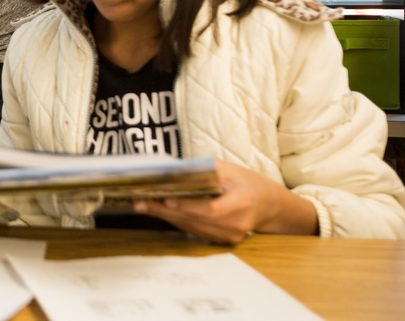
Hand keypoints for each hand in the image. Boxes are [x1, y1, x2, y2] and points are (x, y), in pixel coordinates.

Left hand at [132, 159, 318, 244]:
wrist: (270, 205)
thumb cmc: (248, 182)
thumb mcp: (230, 170)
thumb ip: (204, 171)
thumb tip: (174, 171)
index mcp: (242, 203)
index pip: (212, 209)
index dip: (188, 206)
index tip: (166, 200)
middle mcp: (237, 224)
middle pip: (196, 220)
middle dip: (165, 210)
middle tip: (140, 201)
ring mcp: (230, 236)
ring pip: (192, 227)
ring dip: (166, 217)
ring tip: (143, 205)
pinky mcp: (223, 241)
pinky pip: (196, 231)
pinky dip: (177, 220)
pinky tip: (159, 211)